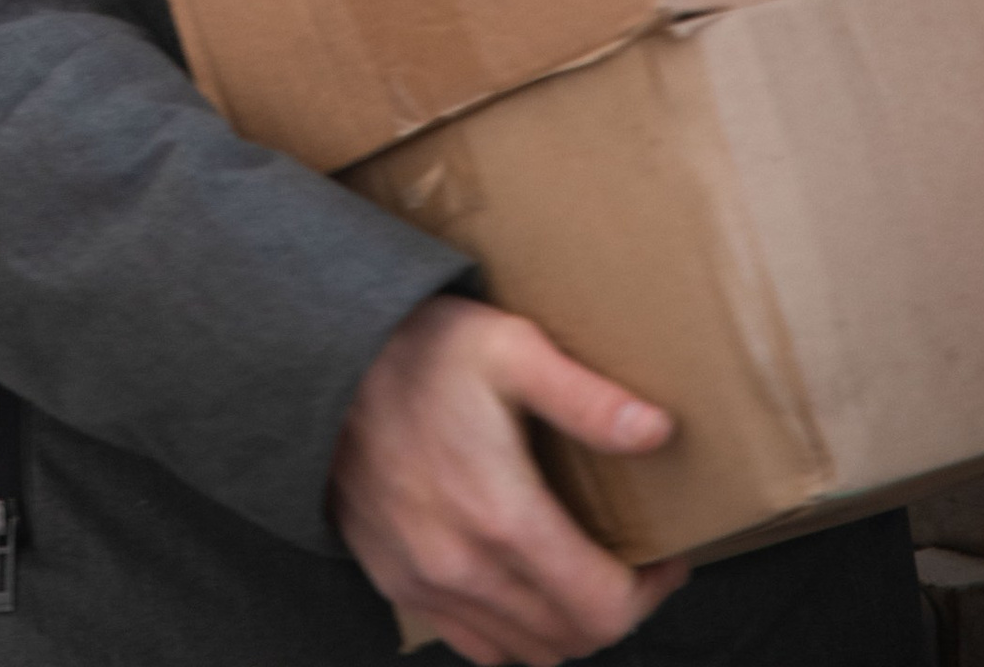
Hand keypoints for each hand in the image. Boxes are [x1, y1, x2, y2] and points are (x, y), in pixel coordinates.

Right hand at [329, 293, 686, 665]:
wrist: (320, 362)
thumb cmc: (420, 350)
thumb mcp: (510, 348)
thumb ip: (587, 398)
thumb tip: (658, 432)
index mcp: (503, 517)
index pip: (604, 608)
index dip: (651, 592)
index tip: (663, 556)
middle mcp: (465, 568)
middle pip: (572, 639)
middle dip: (616, 607)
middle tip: (629, 562)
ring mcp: (427, 584)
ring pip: (527, 652)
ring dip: (565, 626)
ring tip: (579, 573)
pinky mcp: (398, 583)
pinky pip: (474, 644)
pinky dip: (511, 633)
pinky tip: (520, 586)